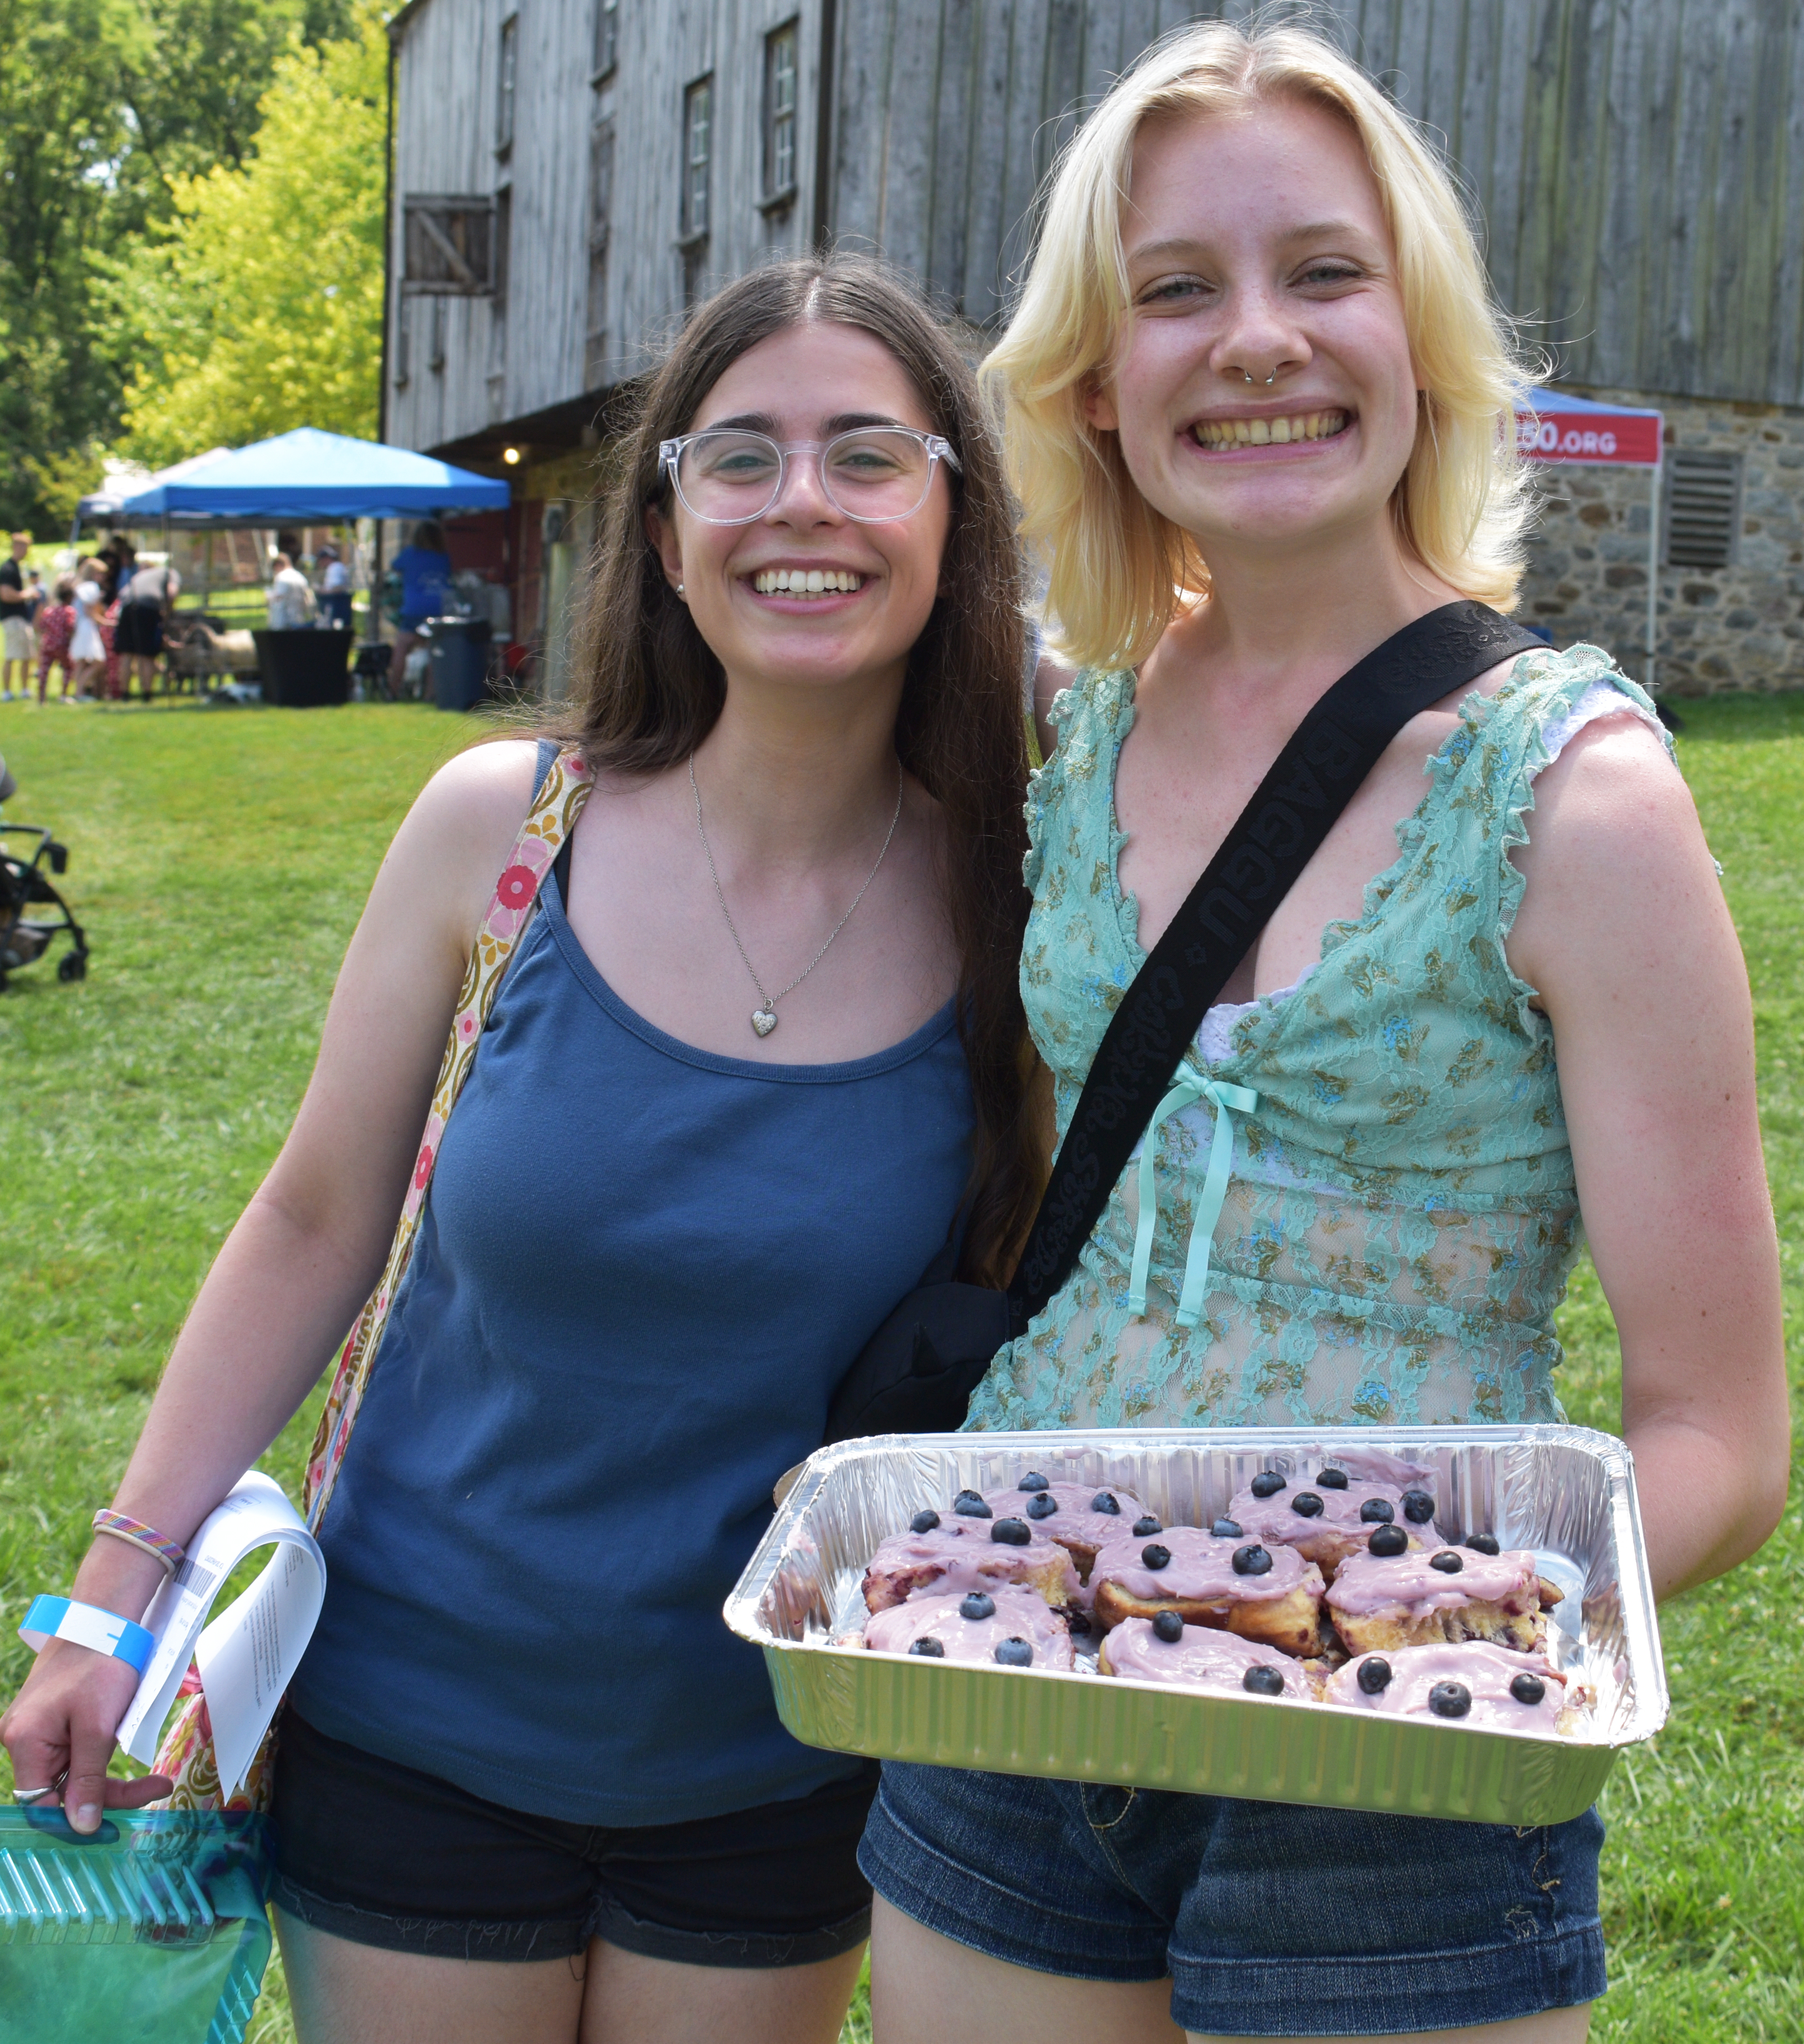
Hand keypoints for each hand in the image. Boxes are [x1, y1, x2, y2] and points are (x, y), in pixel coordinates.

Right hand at [2, 1638, 172, 1832]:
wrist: (106, 1618)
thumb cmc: (101, 1663)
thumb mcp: (98, 1726)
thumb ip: (88, 1778)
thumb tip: (80, 1827)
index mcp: (24, 1741)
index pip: (42, 1802)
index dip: (76, 1818)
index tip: (118, 1823)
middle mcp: (22, 1739)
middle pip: (60, 1789)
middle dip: (107, 1794)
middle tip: (156, 1787)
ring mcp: (38, 1730)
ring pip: (73, 1773)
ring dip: (110, 1778)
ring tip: (153, 1777)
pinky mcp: (57, 1721)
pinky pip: (77, 1753)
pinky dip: (103, 1757)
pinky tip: (130, 1753)